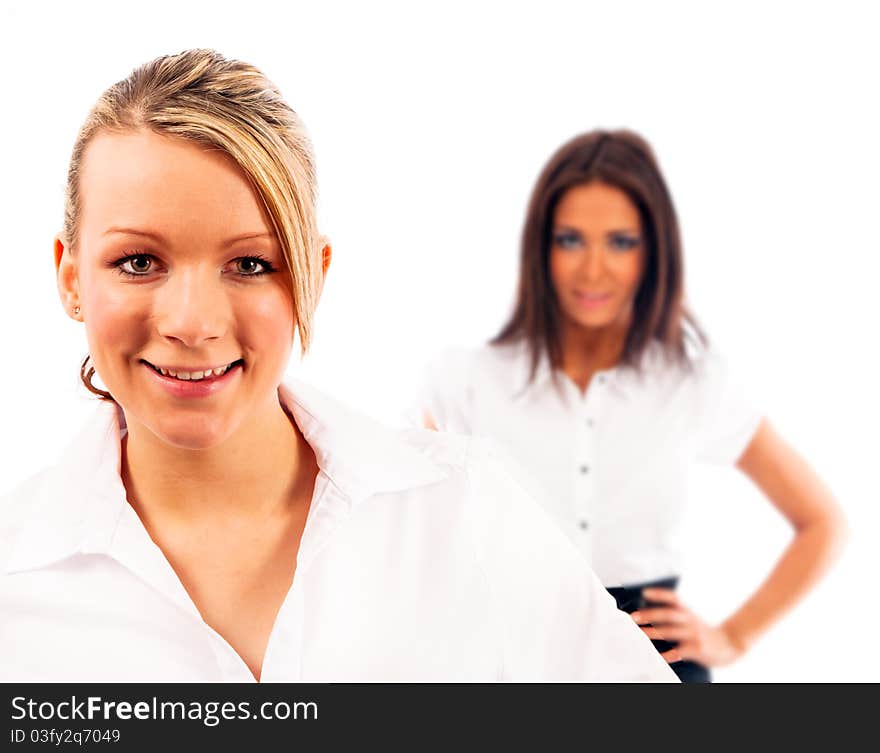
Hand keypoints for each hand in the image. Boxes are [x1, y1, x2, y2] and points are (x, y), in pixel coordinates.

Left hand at [630, 588, 745, 666]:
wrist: (729, 644)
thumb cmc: (702, 632)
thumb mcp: (691, 619)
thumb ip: (675, 615)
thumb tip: (648, 615)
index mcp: (687, 611)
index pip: (673, 598)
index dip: (659, 594)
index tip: (644, 592)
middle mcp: (690, 620)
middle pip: (669, 614)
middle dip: (650, 615)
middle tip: (634, 617)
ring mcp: (694, 634)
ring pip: (672, 632)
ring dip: (654, 633)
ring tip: (640, 634)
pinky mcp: (698, 648)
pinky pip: (681, 651)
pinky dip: (669, 654)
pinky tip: (659, 656)